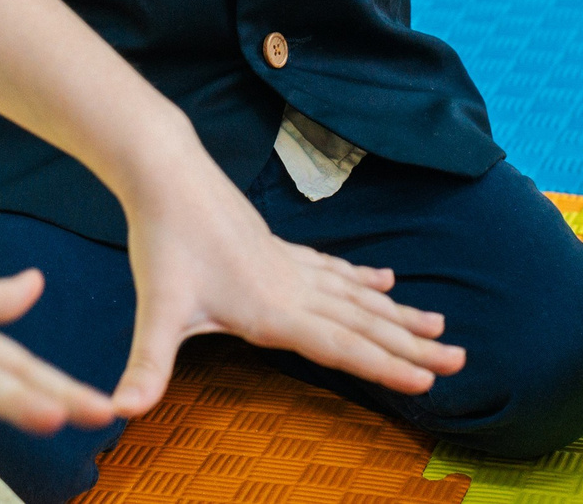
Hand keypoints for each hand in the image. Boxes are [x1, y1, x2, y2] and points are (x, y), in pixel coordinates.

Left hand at [107, 160, 462, 415]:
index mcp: (273, 310)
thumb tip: (121, 410)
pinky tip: (386, 282)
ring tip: (441, 329)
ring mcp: (290, 265)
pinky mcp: (279, 248)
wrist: (167, 173)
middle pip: (364, 323)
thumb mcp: (154, 311)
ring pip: (357, 296)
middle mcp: (292, 288)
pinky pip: (335, 270)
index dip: (385, 366)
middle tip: (461, 363)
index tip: (429, 382)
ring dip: (400, 315)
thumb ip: (145, 366)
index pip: (341, 346)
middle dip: (412, 347)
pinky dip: (364, 280)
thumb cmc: (162, 242)